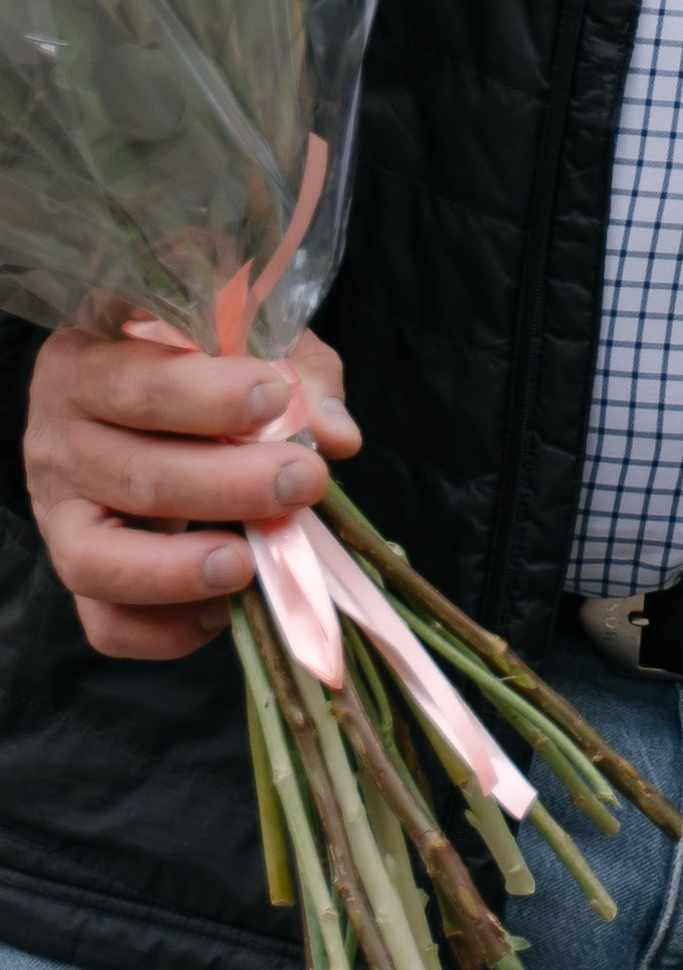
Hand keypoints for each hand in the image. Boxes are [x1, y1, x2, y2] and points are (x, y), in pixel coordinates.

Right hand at [25, 321, 362, 661]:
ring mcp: (58, 516)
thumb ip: (297, 375)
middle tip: (303, 482)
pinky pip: (106, 623)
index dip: (208, 397)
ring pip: (99, 560)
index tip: (274, 401)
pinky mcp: (78, 574)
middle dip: (229, 485)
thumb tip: (337, 438)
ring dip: (180, 569)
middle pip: (135, 474)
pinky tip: (224, 605)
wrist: (139, 401)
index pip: (139, 385)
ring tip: (248, 563)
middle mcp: (58, 441)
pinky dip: (164, 629)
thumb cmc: (198, 362)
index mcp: (87, 364)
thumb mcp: (246, 341)